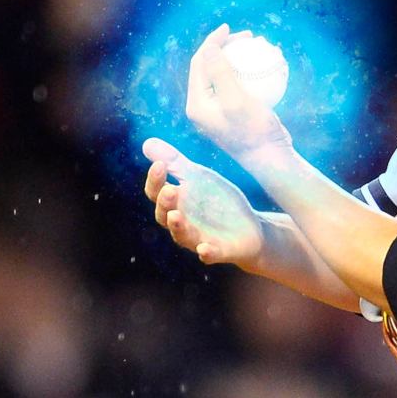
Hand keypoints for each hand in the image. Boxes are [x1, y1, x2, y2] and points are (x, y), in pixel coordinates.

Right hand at [142, 137, 263, 269]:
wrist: (250, 228)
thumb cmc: (217, 203)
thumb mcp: (198, 178)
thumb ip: (175, 163)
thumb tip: (147, 142)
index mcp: (176, 204)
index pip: (156, 193)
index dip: (155, 181)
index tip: (159, 164)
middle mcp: (182, 224)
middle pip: (165, 216)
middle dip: (166, 203)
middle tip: (171, 189)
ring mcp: (198, 239)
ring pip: (182, 236)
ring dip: (178, 227)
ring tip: (176, 215)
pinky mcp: (218, 251)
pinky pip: (209, 255)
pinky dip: (205, 253)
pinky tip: (203, 249)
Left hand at [185, 23, 291, 158]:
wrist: (270, 159)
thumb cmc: (254, 131)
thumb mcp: (235, 99)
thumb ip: (219, 73)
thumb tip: (210, 47)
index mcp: (196, 104)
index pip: (199, 63)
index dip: (212, 42)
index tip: (230, 29)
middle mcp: (203, 107)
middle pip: (210, 66)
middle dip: (225, 46)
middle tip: (247, 37)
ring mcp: (219, 110)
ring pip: (225, 74)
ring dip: (238, 57)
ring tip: (256, 46)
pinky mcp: (235, 111)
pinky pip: (239, 84)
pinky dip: (250, 72)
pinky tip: (266, 65)